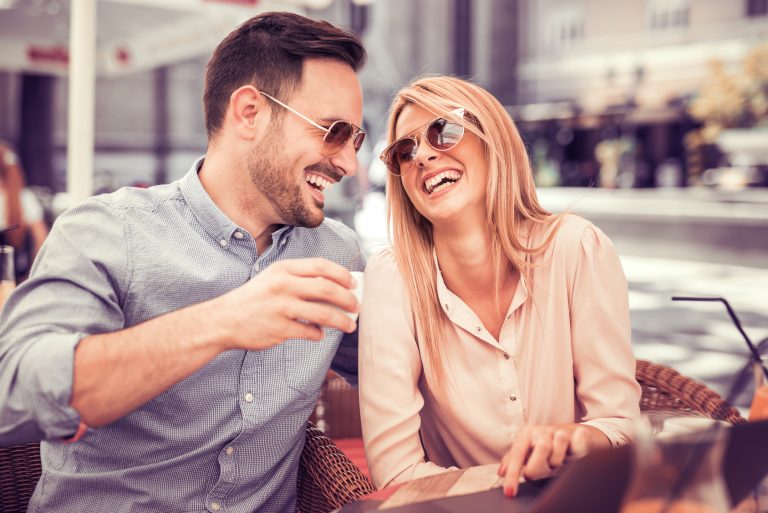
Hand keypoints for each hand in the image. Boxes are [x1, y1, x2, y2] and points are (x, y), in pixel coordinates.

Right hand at [210, 258, 358, 350]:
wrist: (223, 320)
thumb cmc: (253, 299)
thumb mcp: (272, 278)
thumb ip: (299, 279)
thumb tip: (334, 288)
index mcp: (283, 269)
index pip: (321, 266)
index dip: (342, 274)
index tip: (353, 283)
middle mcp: (284, 285)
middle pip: (327, 289)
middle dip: (347, 299)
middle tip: (357, 306)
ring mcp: (282, 307)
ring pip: (324, 313)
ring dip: (342, 320)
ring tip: (350, 325)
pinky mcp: (280, 329)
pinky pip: (310, 332)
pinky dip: (318, 334)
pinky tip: (319, 334)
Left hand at [497, 424, 607, 496]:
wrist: (572, 435)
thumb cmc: (546, 449)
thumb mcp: (529, 455)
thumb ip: (513, 462)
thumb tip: (501, 472)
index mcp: (527, 435)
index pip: (517, 455)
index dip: (513, 475)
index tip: (510, 492)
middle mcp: (543, 431)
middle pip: (542, 447)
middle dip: (540, 466)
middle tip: (539, 474)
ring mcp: (561, 431)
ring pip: (561, 445)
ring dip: (558, 460)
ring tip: (556, 463)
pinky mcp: (580, 434)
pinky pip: (579, 443)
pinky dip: (577, 450)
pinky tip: (574, 453)